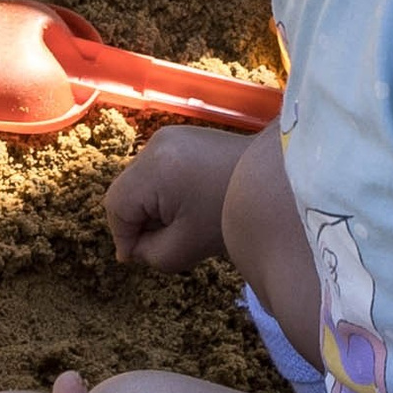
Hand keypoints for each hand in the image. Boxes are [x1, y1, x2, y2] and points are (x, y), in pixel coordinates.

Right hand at [106, 121, 250, 271]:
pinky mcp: (183, 136)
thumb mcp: (184, 247)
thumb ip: (149, 253)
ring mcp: (170, 136)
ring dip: (149, 205)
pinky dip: (163, 189)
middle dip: (137, 220)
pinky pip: (156, 168)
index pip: (116, 206)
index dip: (122, 236)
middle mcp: (156, 144)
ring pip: (139, 180)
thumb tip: (132, 247)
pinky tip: (188, 203)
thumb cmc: (231, 216)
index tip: (137, 257)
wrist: (277, 182)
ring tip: (179, 222)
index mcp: (155, 168)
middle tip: (161, 241)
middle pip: (126, 190)